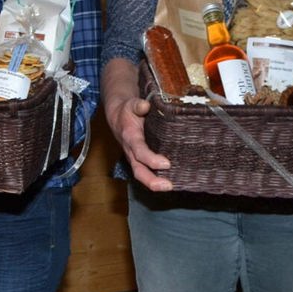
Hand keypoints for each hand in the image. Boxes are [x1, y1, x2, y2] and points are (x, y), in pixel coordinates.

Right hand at [102, 58, 172, 191]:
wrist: (118, 117)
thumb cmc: (128, 111)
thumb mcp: (131, 104)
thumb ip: (138, 105)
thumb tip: (145, 105)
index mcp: (130, 137)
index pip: (139, 152)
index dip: (151, 159)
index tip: (166, 163)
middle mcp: (131, 152)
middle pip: (138, 171)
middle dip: (152, 181)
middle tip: (168, 186)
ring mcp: (136, 158)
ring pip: (142, 175)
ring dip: (156, 184)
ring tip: (172, 187)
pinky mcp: (142, 160)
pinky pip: (148, 172)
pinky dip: (159, 179)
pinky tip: (174, 180)